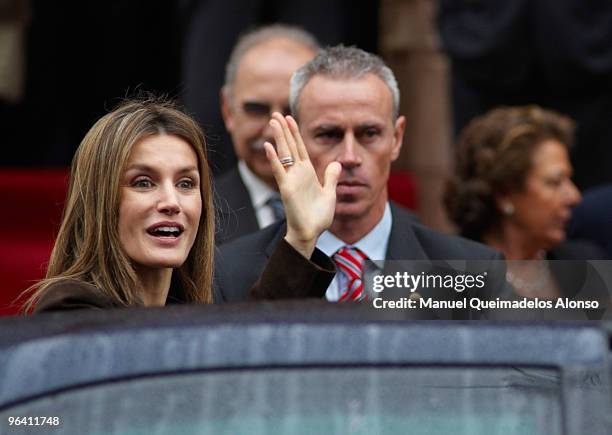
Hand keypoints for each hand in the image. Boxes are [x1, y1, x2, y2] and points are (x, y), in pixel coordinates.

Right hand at [264, 112, 340, 258]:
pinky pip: (279, 171)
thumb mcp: (330, 193)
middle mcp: (297, 173)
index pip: (299, 147)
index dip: (295, 132)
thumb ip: (331, 177)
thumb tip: (337, 163)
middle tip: (276, 113)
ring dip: (278, 138)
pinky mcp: (286, 189)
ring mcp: (291, 180)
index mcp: (307, 172)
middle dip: (283, 129)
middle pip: (289, 146)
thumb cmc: (318, 216)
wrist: (311, 232)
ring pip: (283, 154)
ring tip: (272, 122)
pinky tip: (269, 146)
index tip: (290, 117)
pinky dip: (274, 159)